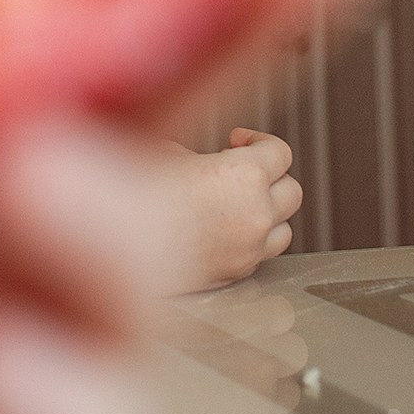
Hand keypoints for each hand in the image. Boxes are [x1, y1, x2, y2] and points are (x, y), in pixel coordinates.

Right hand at [147, 130, 302, 295]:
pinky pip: (259, 255)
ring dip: (266, 214)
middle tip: (239, 172)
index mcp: (245, 175)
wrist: (121, 248)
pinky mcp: (237, 273)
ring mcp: (250, 247)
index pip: (280, 152)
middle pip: (292, 190)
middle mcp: (257, 213)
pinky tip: (220, 232)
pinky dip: (249, 242)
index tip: (238, 140)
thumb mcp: (162, 155)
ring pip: (284, 228)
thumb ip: (189, 155)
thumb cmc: (137, 197)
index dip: (259, 141)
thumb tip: (189, 160)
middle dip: (269, 178)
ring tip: (236, 206)